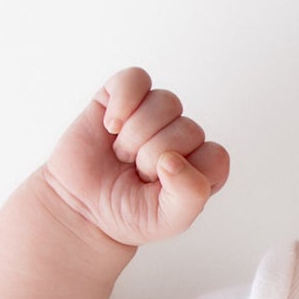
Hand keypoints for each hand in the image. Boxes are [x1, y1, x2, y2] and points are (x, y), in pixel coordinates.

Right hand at [39, 66, 230, 247]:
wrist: (82, 209)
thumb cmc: (129, 214)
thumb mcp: (169, 220)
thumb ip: (190, 194)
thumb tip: (173, 159)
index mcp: (202, 167)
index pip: (216, 156)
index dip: (186, 172)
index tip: (160, 188)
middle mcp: (183, 137)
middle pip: (188, 129)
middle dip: (153, 157)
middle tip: (134, 173)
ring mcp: (154, 114)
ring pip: (166, 102)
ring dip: (136, 135)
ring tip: (122, 154)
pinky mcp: (122, 97)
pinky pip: (136, 79)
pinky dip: (123, 100)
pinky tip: (110, 126)